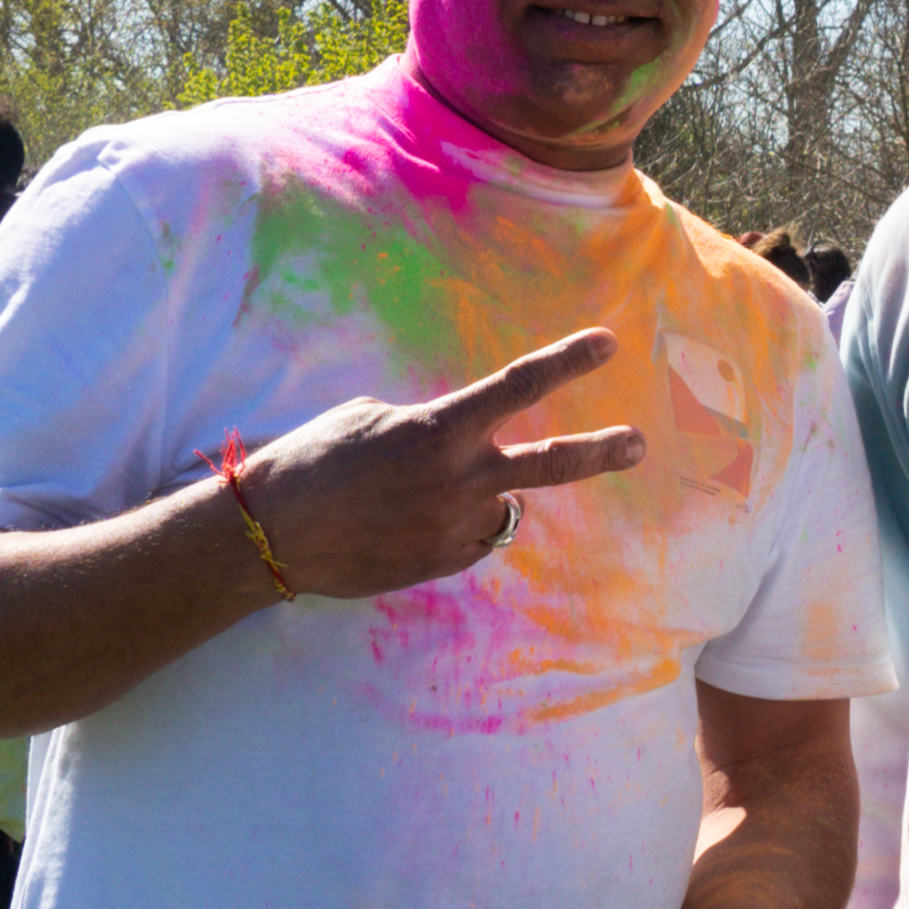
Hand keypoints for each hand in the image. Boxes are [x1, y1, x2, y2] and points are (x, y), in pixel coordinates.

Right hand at [236, 328, 645, 600]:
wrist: (273, 535)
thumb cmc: (312, 461)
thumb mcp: (371, 417)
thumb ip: (431, 423)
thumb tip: (459, 440)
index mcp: (440, 430)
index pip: (520, 386)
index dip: (568, 361)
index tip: (606, 344)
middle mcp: (460, 480)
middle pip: (552, 463)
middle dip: (599, 451)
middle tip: (636, 444)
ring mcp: (457, 528)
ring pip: (500, 504)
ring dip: (479, 493)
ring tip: (415, 495)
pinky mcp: (446, 564)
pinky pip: (473, 534)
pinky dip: (455, 524)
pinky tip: (406, 522)